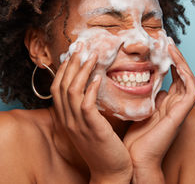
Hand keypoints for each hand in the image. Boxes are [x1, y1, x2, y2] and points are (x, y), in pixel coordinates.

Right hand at [50, 42, 131, 182]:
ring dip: (81, 71)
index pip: (58, 88)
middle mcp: (68, 120)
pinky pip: (86, 104)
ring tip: (92, 55)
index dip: (65, 69)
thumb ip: (88, 108)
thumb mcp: (91, 125)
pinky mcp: (92, 128)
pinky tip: (97, 77)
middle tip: (81, 46)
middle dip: (71, 64)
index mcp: (67, 118)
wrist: (111, 171)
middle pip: (62, 85)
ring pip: (72, 91)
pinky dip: (90, 89)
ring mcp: (78, 125)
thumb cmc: (104, 146)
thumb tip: (94, 86)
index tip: (74, 53)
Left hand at [123, 44, 194, 182]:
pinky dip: (186, 75)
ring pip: (188, 79)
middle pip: (182, 75)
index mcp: (167, 104)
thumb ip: (146, 97)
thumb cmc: (135, 138)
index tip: (159, 47)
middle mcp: (175, 104)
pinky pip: (191, 91)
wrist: (136, 159)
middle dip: (176, 58)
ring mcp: (180, 109)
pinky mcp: (181, 114)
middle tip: (167, 41)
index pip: (173, 78)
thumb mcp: (139, 110)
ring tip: (171, 46)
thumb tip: (146, 84)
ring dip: (182, 62)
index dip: (169, 62)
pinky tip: (176, 63)